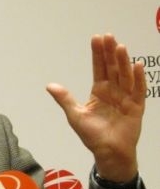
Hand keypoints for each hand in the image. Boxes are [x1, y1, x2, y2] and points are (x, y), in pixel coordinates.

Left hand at [46, 34, 145, 182]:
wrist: (108, 153)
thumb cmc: (92, 135)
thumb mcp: (75, 115)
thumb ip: (64, 99)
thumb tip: (49, 85)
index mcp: (99, 92)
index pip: (99, 68)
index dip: (98, 54)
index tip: (97, 39)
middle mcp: (114, 92)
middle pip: (112, 68)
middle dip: (110, 52)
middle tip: (108, 36)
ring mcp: (126, 98)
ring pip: (124, 76)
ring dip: (123, 61)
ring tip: (120, 47)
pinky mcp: (136, 108)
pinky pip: (138, 91)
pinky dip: (138, 79)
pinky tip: (137, 66)